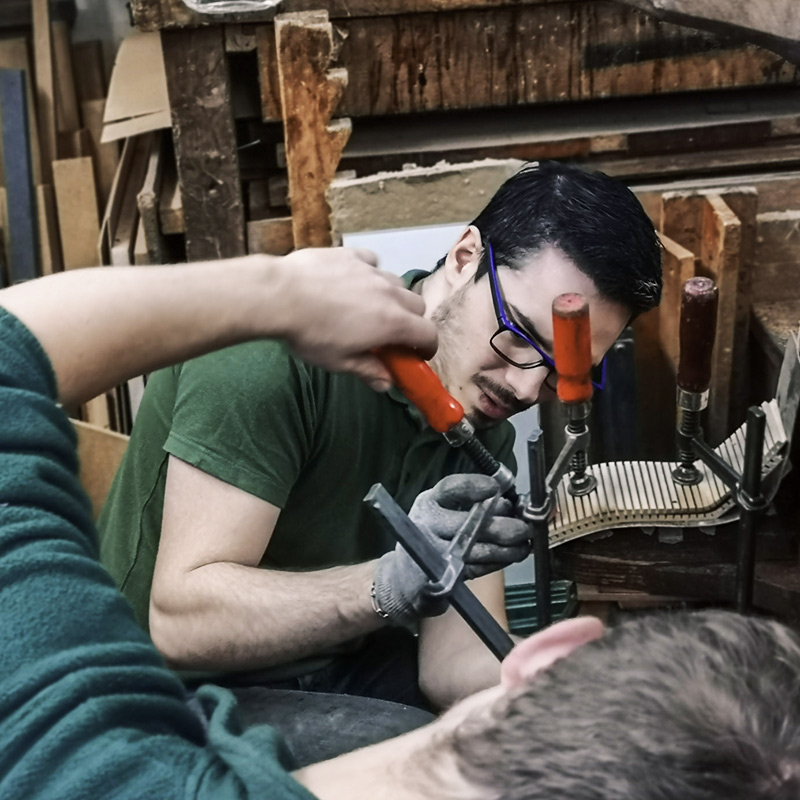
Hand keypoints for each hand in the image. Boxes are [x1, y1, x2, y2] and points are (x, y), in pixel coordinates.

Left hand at [271, 248, 437, 390]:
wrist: (280, 295)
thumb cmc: (310, 334)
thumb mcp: (339, 361)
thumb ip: (367, 371)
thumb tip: (386, 384)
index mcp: (392, 323)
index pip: (428, 333)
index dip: (427, 346)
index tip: (417, 355)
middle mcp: (389, 293)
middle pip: (417, 305)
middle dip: (412, 321)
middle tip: (393, 334)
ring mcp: (371, 271)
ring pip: (396, 282)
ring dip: (393, 297)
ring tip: (372, 307)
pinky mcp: (351, 254)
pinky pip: (372, 262)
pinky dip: (371, 273)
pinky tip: (355, 280)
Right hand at [372, 474, 529, 625]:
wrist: (404, 580)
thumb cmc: (431, 538)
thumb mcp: (441, 513)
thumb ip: (470, 505)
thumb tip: (510, 502)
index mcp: (429, 502)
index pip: (452, 489)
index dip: (476, 486)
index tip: (498, 488)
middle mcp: (427, 524)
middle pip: (472, 522)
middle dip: (506, 524)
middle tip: (524, 526)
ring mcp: (434, 553)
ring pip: (480, 547)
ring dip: (509, 547)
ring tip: (523, 543)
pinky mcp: (443, 577)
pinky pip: (479, 568)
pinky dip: (499, 562)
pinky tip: (510, 556)